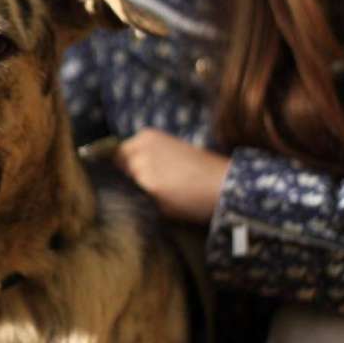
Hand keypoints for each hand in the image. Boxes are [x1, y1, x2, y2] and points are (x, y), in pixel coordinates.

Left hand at [114, 128, 230, 223]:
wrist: (225, 183)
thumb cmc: (203, 170)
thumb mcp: (172, 152)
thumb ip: (147, 158)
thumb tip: (123, 175)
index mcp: (145, 136)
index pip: (118, 155)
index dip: (126, 171)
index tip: (137, 181)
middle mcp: (139, 148)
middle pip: (118, 171)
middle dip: (128, 182)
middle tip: (151, 193)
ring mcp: (141, 168)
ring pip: (125, 187)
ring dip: (136, 195)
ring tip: (162, 199)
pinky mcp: (149, 188)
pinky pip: (137, 201)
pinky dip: (146, 206)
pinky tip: (165, 206)